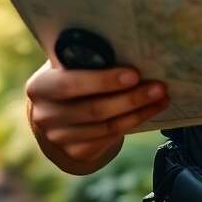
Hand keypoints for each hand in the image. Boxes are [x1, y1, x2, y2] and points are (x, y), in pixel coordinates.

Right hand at [24, 60, 168, 163]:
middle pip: (94, 110)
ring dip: (139, 112)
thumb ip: (86, 59)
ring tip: (161, 97)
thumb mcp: (69, 65)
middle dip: (130, 98)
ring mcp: (59, 138)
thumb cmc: (69, 76)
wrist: (57, 111)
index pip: (70, 84)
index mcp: (40, 87)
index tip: (134, 74)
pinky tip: (150, 111)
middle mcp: (45, 116)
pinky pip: (110, 137)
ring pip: (107, 127)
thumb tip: (128, 49)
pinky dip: (133, 123)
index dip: (103, 81)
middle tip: (159, 87)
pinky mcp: (76, 152)